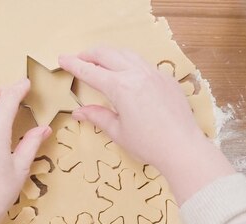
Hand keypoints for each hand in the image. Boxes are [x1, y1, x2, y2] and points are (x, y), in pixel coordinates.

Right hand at [59, 47, 234, 203]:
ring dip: (110, 54)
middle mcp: (137, 74)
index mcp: (120, 87)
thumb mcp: (118, 132)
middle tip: (79, 58)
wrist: (182, 147)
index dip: (74, 65)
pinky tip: (128, 74)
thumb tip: (79, 112)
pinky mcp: (167, 79)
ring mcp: (154, 74)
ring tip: (101, 61)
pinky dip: (130, 63)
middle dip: (90, 54)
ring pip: (127, 54)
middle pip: (107, 54)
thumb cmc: (149, 144)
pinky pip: (145, 64)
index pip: (90, 71)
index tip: (62, 59)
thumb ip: (98, 116)